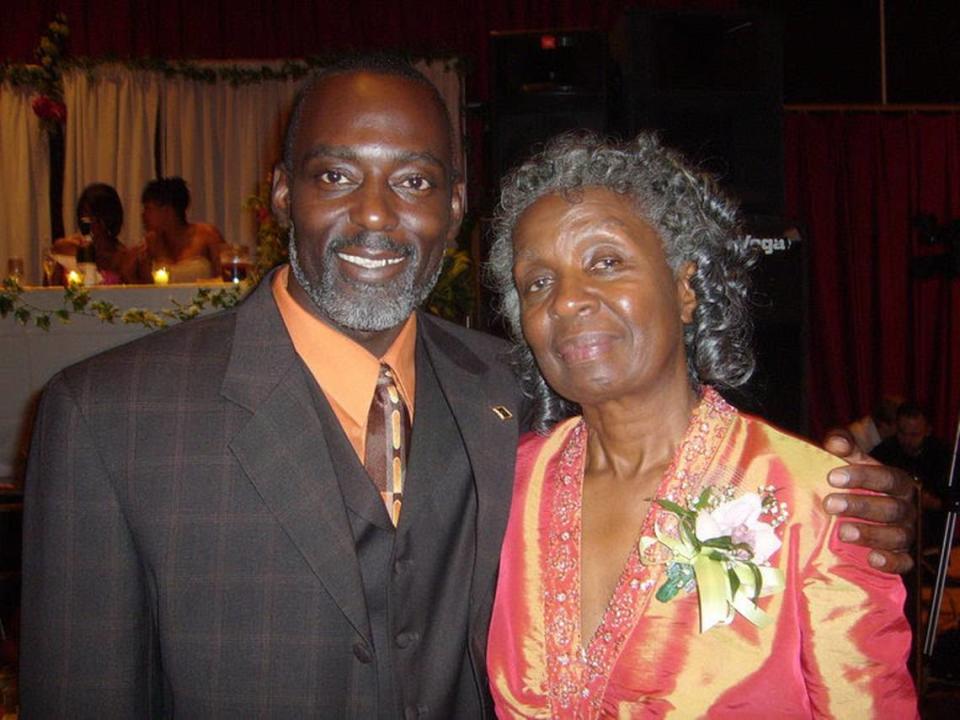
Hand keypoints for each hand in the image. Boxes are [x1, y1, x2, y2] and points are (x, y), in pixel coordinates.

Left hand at [820, 428, 915, 573]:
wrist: (858, 512)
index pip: (887, 477)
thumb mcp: (849, 460)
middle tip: (830, 504)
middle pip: (891, 507)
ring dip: (870, 534)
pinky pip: (903, 562)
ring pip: (897, 535)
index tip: (833, 477)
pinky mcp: (902, 556)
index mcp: (897, 482)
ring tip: (843, 532)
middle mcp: (905, 507)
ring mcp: (905, 532)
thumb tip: (836, 443)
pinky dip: (890, 562)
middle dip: (860, 506)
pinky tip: (872, 559)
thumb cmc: (854, 481)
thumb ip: (843, 444)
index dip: (862, 477)